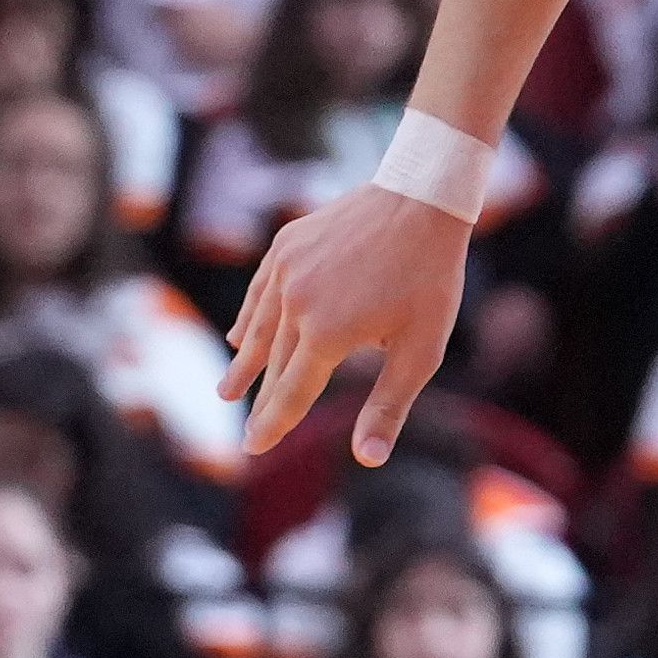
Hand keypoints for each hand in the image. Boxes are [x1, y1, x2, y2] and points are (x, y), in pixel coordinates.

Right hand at [223, 180, 474, 465]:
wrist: (421, 197)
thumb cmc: (429, 279)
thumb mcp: (420, 351)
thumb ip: (388, 406)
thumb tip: (367, 460)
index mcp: (326, 335)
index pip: (291, 394)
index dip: (273, 425)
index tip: (255, 450)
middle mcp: (296, 303)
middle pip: (274, 366)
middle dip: (261, 402)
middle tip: (248, 433)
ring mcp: (286, 270)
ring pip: (261, 329)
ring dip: (246, 363)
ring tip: (228, 391)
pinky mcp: (286, 244)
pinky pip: (261, 292)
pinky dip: (251, 318)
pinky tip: (240, 335)